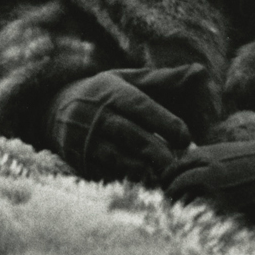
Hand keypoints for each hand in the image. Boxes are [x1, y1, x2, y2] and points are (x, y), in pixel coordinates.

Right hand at [47, 65, 210, 184]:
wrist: (54, 109)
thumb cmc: (102, 94)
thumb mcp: (126, 80)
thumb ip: (162, 79)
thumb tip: (200, 71)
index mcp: (111, 91)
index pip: (142, 107)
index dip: (167, 123)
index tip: (185, 137)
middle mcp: (96, 115)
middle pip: (134, 137)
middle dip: (160, 153)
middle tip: (178, 163)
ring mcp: (85, 140)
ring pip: (120, 159)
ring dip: (145, 169)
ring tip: (163, 175)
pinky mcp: (79, 160)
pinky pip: (105, 174)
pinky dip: (126, 180)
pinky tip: (141, 182)